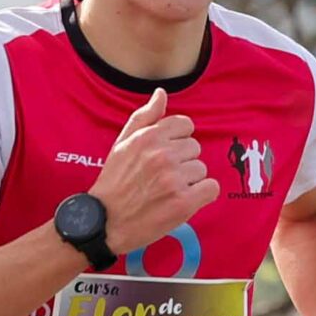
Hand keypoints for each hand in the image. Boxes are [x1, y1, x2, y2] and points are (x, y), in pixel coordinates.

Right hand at [91, 90, 219, 256]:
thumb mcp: (122, 144)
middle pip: (195, 148)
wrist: (104, 222)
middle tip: (161, 178)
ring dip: (189, 181)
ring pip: (201, 169)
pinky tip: (182, 200)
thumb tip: (161, 93)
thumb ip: (144, 117)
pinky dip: (201, 195)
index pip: (185, 125)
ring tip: (167, 191)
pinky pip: (211, 188)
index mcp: (149, 137)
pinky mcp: (183, 202)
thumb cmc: (113, 183)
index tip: (165, 156)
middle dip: (182, 162)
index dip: (177, 141)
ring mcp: (174, 179)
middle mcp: (163, 155)